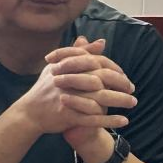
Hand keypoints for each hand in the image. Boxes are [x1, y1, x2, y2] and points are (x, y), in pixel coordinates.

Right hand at [15, 38, 134, 135]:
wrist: (29, 112)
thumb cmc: (46, 88)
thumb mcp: (58, 67)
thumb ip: (80, 53)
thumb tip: (101, 41)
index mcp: (64, 67)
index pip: (95, 62)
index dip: (113, 68)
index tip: (124, 75)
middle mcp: (65, 81)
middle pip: (100, 79)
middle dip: (120, 83)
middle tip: (132, 89)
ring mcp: (66, 99)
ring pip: (99, 99)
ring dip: (120, 101)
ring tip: (133, 103)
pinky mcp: (67, 116)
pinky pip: (93, 119)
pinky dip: (110, 120)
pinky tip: (124, 121)